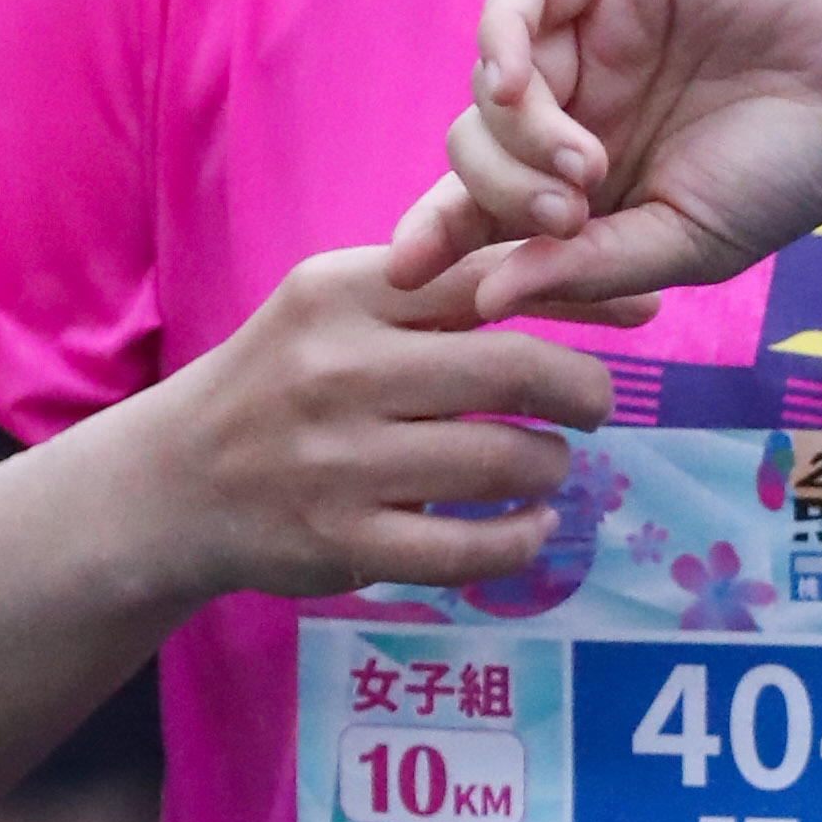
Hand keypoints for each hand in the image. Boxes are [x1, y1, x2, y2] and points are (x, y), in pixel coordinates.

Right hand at [129, 243, 617, 591]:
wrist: (176, 479)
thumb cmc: (285, 382)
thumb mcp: (338, 309)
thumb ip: (435, 291)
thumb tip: (578, 271)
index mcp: (344, 294)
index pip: (488, 275)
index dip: (583, 291)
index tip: (645, 309)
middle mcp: (339, 371)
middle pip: (514, 370)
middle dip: (585, 390)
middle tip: (597, 405)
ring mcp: (338, 463)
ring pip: (504, 462)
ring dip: (551, 467)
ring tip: (548, 466)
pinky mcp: (341, 543)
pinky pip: (470, 550)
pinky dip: (522, 540)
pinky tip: (532, 527)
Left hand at [390, 0, 821, 325]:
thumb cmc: (798, 172)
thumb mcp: (685, 243)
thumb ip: (585, 266)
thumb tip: (483, 298)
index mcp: (599, 188)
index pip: (490, 213)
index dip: (441, 237)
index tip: (407, 276)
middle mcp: (585, 113)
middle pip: (476, 152)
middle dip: (498, 195)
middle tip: (568, 215)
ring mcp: (595, 45)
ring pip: (492, 85)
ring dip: (513, 137)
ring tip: (586, 170)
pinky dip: (500, 41)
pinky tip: (517, 86)